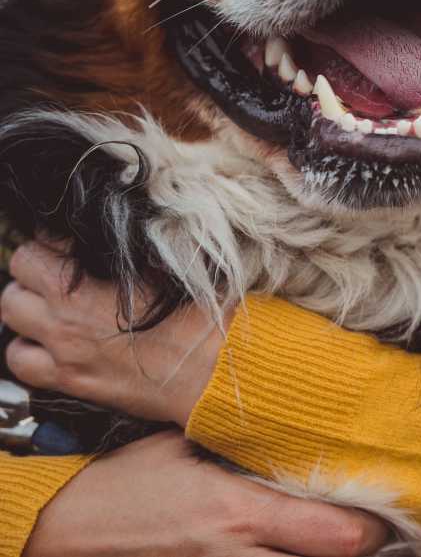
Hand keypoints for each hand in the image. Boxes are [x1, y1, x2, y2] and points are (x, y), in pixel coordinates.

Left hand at [1, 240, 225, 425]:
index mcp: (87, 283)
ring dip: (27, 302)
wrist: (211, 370)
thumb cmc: (200, 314)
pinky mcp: (69, 380)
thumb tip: (117, 230)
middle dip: (37, 264)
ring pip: (10, 314)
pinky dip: (27, 347)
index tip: (76, 241)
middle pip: (19, 271)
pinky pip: (19, 361)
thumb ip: (134, 247)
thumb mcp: (172, 264)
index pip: (41, 243)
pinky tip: (50, 340)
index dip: (58, 237)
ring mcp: (63, 350)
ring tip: (53, 300)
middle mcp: (65, 314)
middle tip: (62, 266)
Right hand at [24, 430, 388, 556]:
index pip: (331, 534)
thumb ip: (239, 445)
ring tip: (347, 538)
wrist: (66, 532)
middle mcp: (237, 555)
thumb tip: (285, 426)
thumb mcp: (184, 447)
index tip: (386, 509)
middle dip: (358, 550)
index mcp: (238, 511)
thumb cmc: (127, 482)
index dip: (369, 528)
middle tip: (376, 529)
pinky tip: (299, 548)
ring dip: (323, 556)